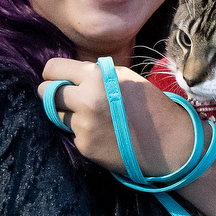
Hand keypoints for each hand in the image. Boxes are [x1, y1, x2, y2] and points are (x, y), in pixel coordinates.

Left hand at [39, 57, 198, 176]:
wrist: (169, 143)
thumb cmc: (151, 105)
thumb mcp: (124, 77)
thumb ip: (94, 73)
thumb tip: (68, 75)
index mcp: (96, 76)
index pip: (52, 69)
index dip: (54, 74)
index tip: (58, 79)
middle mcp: (85, 100)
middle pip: (46, 93)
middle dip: (54, 93)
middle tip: (69, 97)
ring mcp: (83, 125)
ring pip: (57, 114)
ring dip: (69, 113)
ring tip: (94, 117)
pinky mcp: (84, 146)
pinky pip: (73, 134)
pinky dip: (83, 132)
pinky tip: (104, 133)